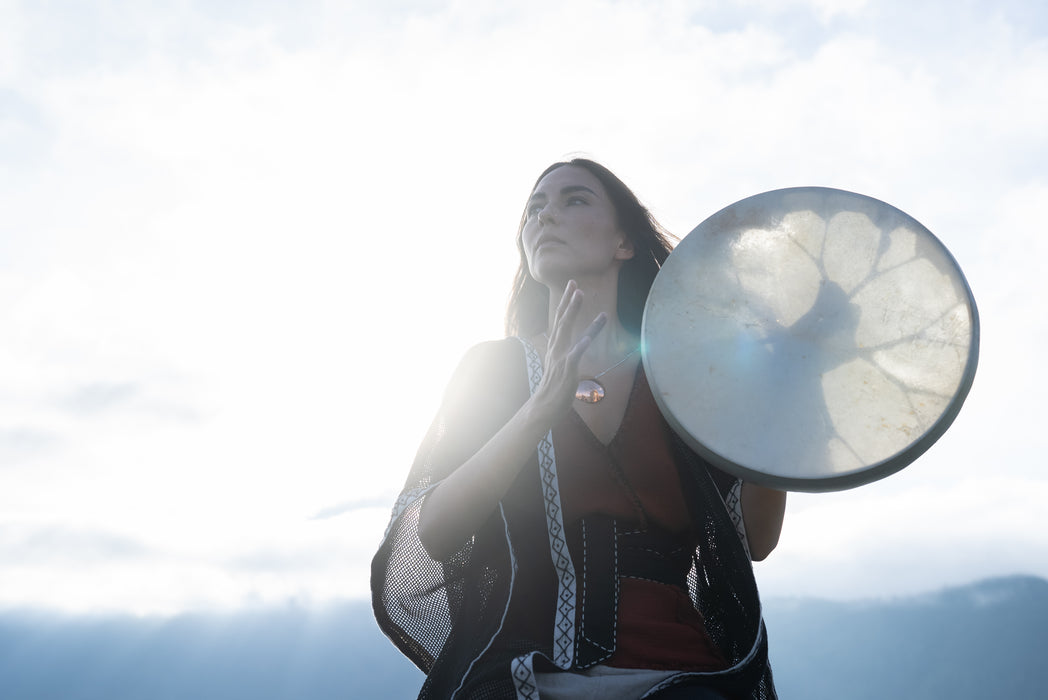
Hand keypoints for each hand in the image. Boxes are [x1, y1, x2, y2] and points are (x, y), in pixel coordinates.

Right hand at [534, 280, 606, 415]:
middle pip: (563, 320)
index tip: (572, 284)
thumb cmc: (556, 386)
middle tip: (576, 284)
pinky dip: (579, 346)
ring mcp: (561, 359)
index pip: (561, 319)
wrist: (545, 406)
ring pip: (567, 331)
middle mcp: (557, 348)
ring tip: (579, 296)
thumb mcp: (561, 363)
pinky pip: (574, 356)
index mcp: (556, 346)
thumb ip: (567, 349)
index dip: (567, 301)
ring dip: (573, 312)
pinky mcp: (567, 371)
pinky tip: (586, 338)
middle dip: (569, 302)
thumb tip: (576, 340)